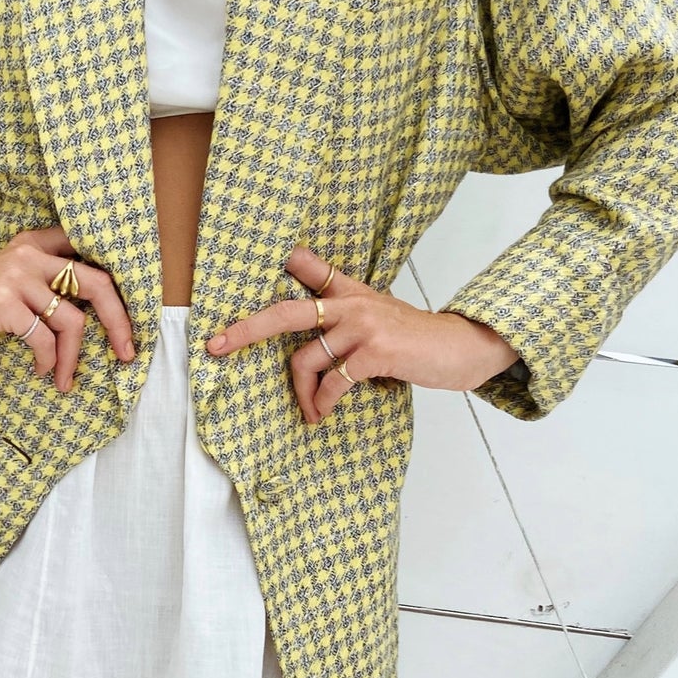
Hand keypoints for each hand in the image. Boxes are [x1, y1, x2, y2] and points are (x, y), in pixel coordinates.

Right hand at [0, 226, 136, 391]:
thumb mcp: (14, 282)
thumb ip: (49, 283)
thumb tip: (102, 314)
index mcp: (36, 244)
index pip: (92, 256)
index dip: (119, 288)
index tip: (130, 320)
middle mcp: (28, 254)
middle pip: (96, 283)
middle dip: (118, 322)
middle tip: (126, 352)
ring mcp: (15, 277)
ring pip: (70, 320)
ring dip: (73, 358)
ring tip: (65, 378)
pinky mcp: (2, 304)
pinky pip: (43, 339)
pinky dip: (47, 361)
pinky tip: (41, 371)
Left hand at [204, 244, 522, 425]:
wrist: (462, 348)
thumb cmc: (415, 337)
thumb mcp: (378, 310)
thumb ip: (342, 306)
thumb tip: (308, 313)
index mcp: (349, 292)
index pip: (307, 266)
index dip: (275, 263)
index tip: (242, 270)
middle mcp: (351, 303)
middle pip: (284, 312)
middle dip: (245, 330)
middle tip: (215, 346)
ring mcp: (362, 326)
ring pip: (306, 359)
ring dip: (302, 393)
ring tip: (309, 411)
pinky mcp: (374, 352)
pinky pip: (332, 381)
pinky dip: (323, 402)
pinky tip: (323, 413)